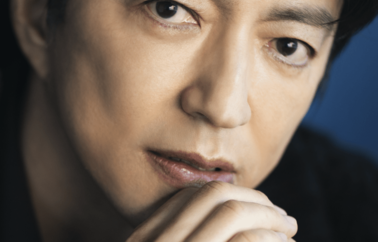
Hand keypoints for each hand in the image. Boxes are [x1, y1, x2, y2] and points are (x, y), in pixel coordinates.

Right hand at [127, 181, 296, 241]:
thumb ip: (184, 237)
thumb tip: (225, 217)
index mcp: (143, 240)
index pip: (186, 196)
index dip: (226, 194)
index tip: (255, 207)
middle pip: (211, 196)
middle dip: (252, 200)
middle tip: (281, 215)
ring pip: (231, 213)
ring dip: (267, 216)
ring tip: (288, 228)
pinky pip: (244, 239)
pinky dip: (269, 237)